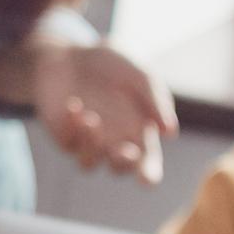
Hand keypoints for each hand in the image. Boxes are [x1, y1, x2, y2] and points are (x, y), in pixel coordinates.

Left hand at [19, 42, 171, 180]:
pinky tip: (74, 105)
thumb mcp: (140, 77)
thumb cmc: (113, 66)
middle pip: (119, 169)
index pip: (147, 162)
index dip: (148, 174)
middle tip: (124, 151)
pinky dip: (72, 127)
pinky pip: (67, 143)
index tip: (146, 179)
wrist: (73, 54)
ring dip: (92, 145)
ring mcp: (87, 142)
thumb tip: (170, 132)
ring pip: (88, 164)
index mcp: (139, 134)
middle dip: (122, 163)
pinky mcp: (64, 135)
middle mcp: (114, 143)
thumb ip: (156, 101)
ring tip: (92, 119)